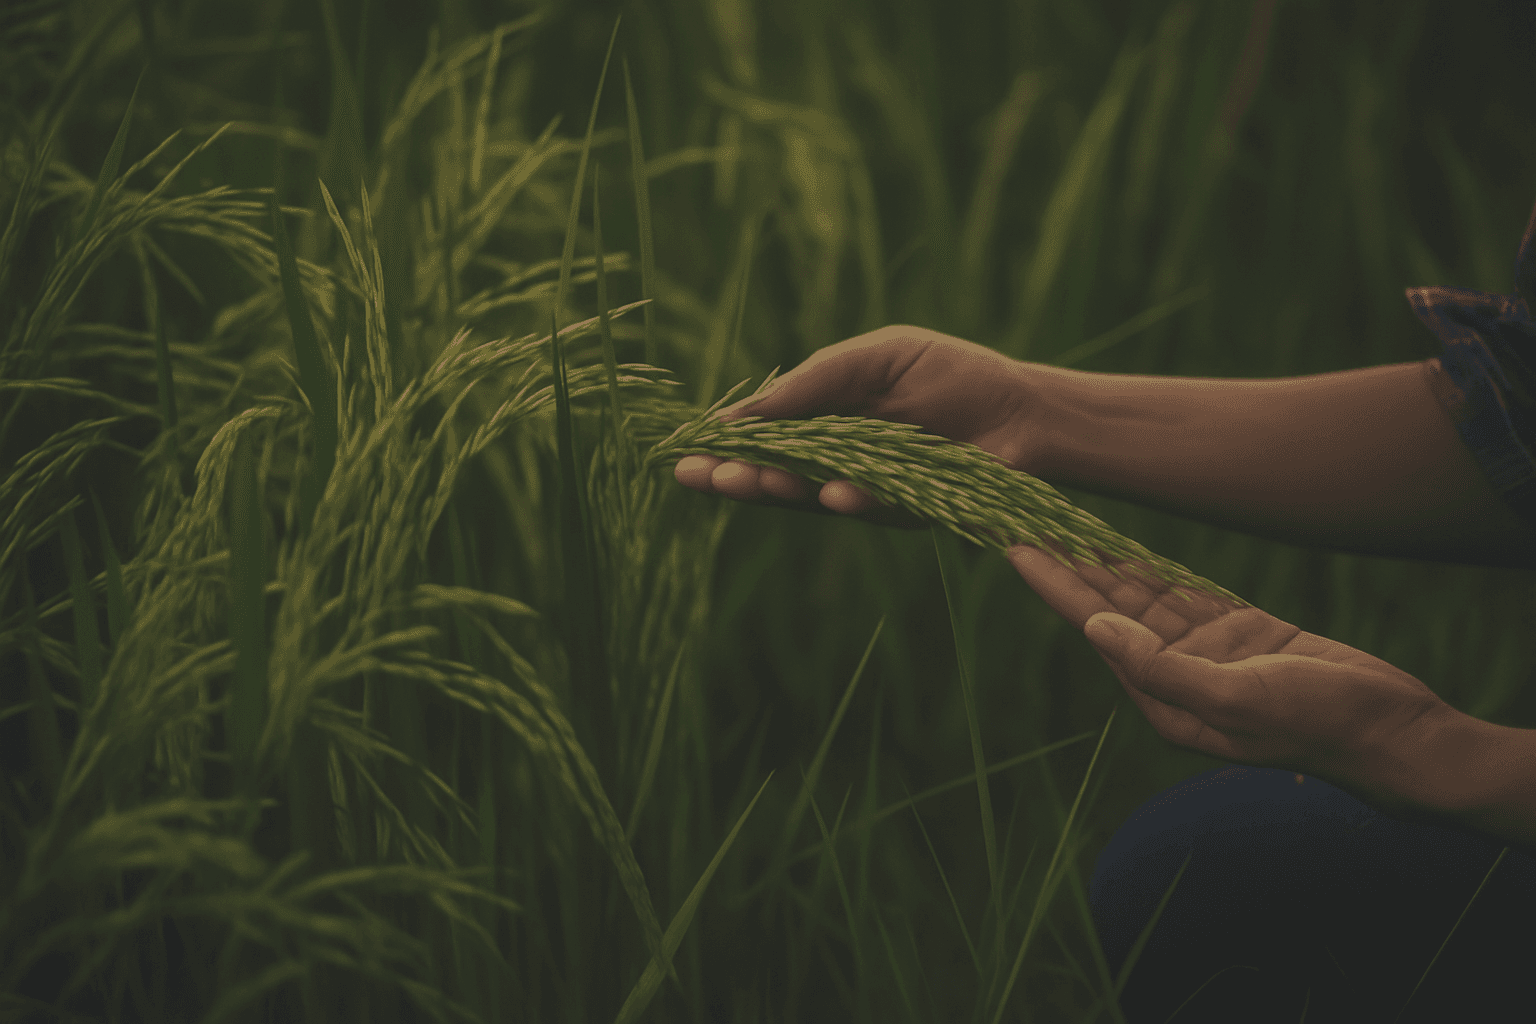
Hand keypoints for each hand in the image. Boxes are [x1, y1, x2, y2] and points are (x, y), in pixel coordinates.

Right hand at [673, 324, 1042, 533]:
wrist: (1025, 409)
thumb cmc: (951, 375)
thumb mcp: (874, 359)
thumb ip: (812, 384)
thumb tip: (742, 413)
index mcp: (825, 422)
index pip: (763, 439)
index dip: (725, 447)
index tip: (682, 453)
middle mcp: (839, 463)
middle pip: (775, 474)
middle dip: (735, 476)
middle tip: (695, 478)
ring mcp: (869, 491)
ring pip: (812, 496)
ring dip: (778, 490)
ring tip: (742, 483)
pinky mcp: (908, 514)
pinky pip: (871, 507)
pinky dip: (851, 499)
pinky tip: (831, 492)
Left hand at [1007, 540, 1463, 821]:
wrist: (1393, 730)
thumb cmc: (1319, 723)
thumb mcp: (1236, 700)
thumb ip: (1162, 668)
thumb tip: (1096, 628)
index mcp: (1164, 700)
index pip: (1095, 628)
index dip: (1054, 584)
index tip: (1016, 545)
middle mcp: (1176, 676)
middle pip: (1108, 608)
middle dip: (1067, 565)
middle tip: (1026, 518)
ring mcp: (1208, 654)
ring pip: (1144, 596)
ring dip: (1105, 561)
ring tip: (1062, 521)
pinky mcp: (1241, 634)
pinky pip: (1185, 593)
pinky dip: (1154, 567)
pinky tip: (1122, 545)